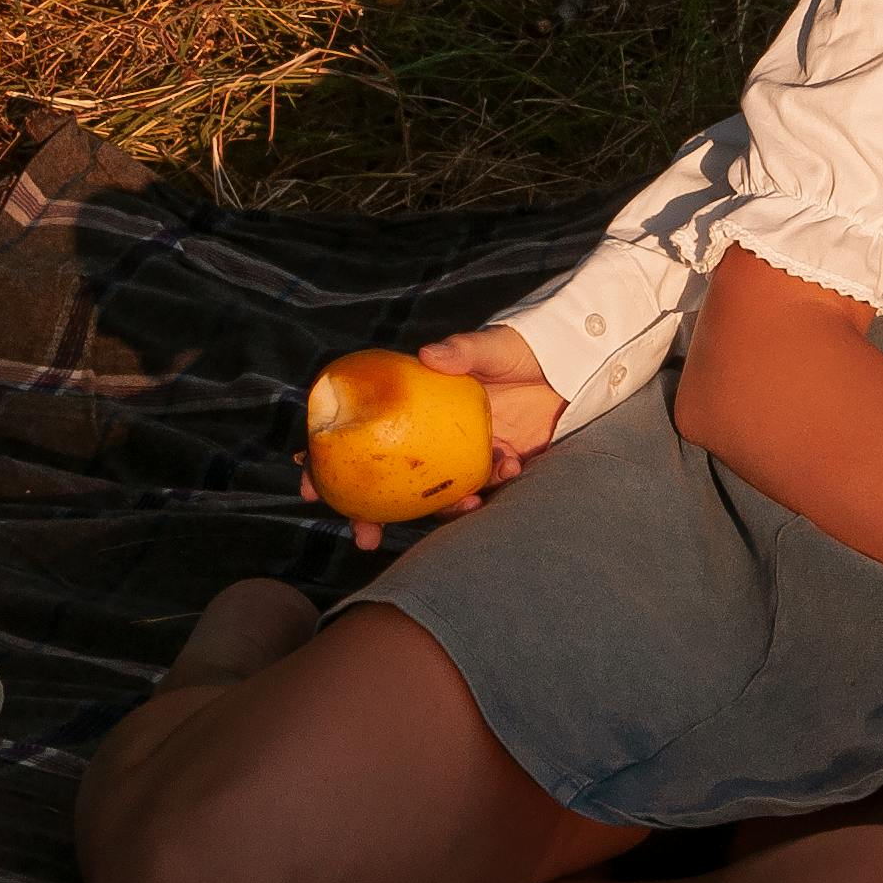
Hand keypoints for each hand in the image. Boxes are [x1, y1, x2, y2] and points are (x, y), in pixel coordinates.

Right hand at [301, 324, 564, 551]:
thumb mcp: (491, 346)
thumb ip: (462, 350)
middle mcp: (433, 434)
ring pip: (435, 494)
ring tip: (464, 506)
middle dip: (370, 512)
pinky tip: (508, 470)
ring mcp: (463, 453)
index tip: (309, 481)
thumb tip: (428, 355)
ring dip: (440, 511)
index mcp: (417, 403)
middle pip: (389, 479)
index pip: (363, 431)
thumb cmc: (524, 347)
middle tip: (362, 536)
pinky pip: (483, 488)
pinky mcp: (497, 465)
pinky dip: (490, 488)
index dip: (331, 457)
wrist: (573, 365)